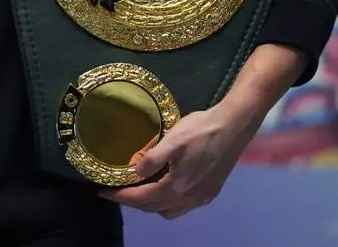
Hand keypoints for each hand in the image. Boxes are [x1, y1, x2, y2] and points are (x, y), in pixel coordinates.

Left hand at [100, 104, 256, 219]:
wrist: (234, 126)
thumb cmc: (201, 130)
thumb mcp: (171, 140)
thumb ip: (151, 159)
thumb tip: (134, 174)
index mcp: (177, 188)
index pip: (142, 199)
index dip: (120, 197)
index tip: (103, 192)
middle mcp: (190, 199)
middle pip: (154, 208)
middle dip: (133, 202)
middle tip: (117, 191)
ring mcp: (202, 198)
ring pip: (169, 210)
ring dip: (151, 205)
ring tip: (138, 189)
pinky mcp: (211, 192)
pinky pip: (182, 205)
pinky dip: (167, 201)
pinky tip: (164, 187)